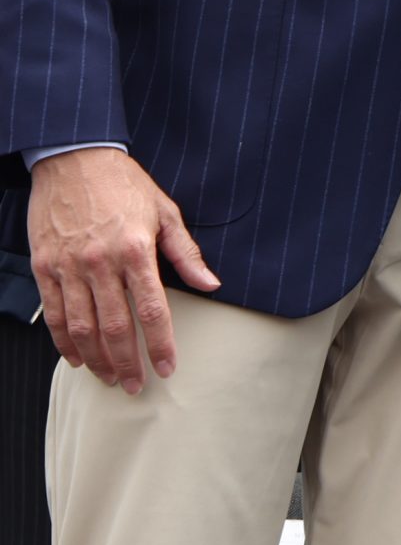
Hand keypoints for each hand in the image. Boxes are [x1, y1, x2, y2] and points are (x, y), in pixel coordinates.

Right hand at [28, 148, 219, 391]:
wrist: (74, 159)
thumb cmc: (125, 185)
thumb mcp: (165, 212)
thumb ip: (186, 254)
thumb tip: (211, 284)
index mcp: (136, 250)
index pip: (152, 309)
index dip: (160, 343)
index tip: (168, 367)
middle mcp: (100, 262)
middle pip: (115, 327)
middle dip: (127, 362)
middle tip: (136, 385)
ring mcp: (69, 267)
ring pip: (82, 326)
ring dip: (96, 358)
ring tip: (110, 378)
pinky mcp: (45, 267)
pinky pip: (54, 313)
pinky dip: (64, 341)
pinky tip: (76, 357)